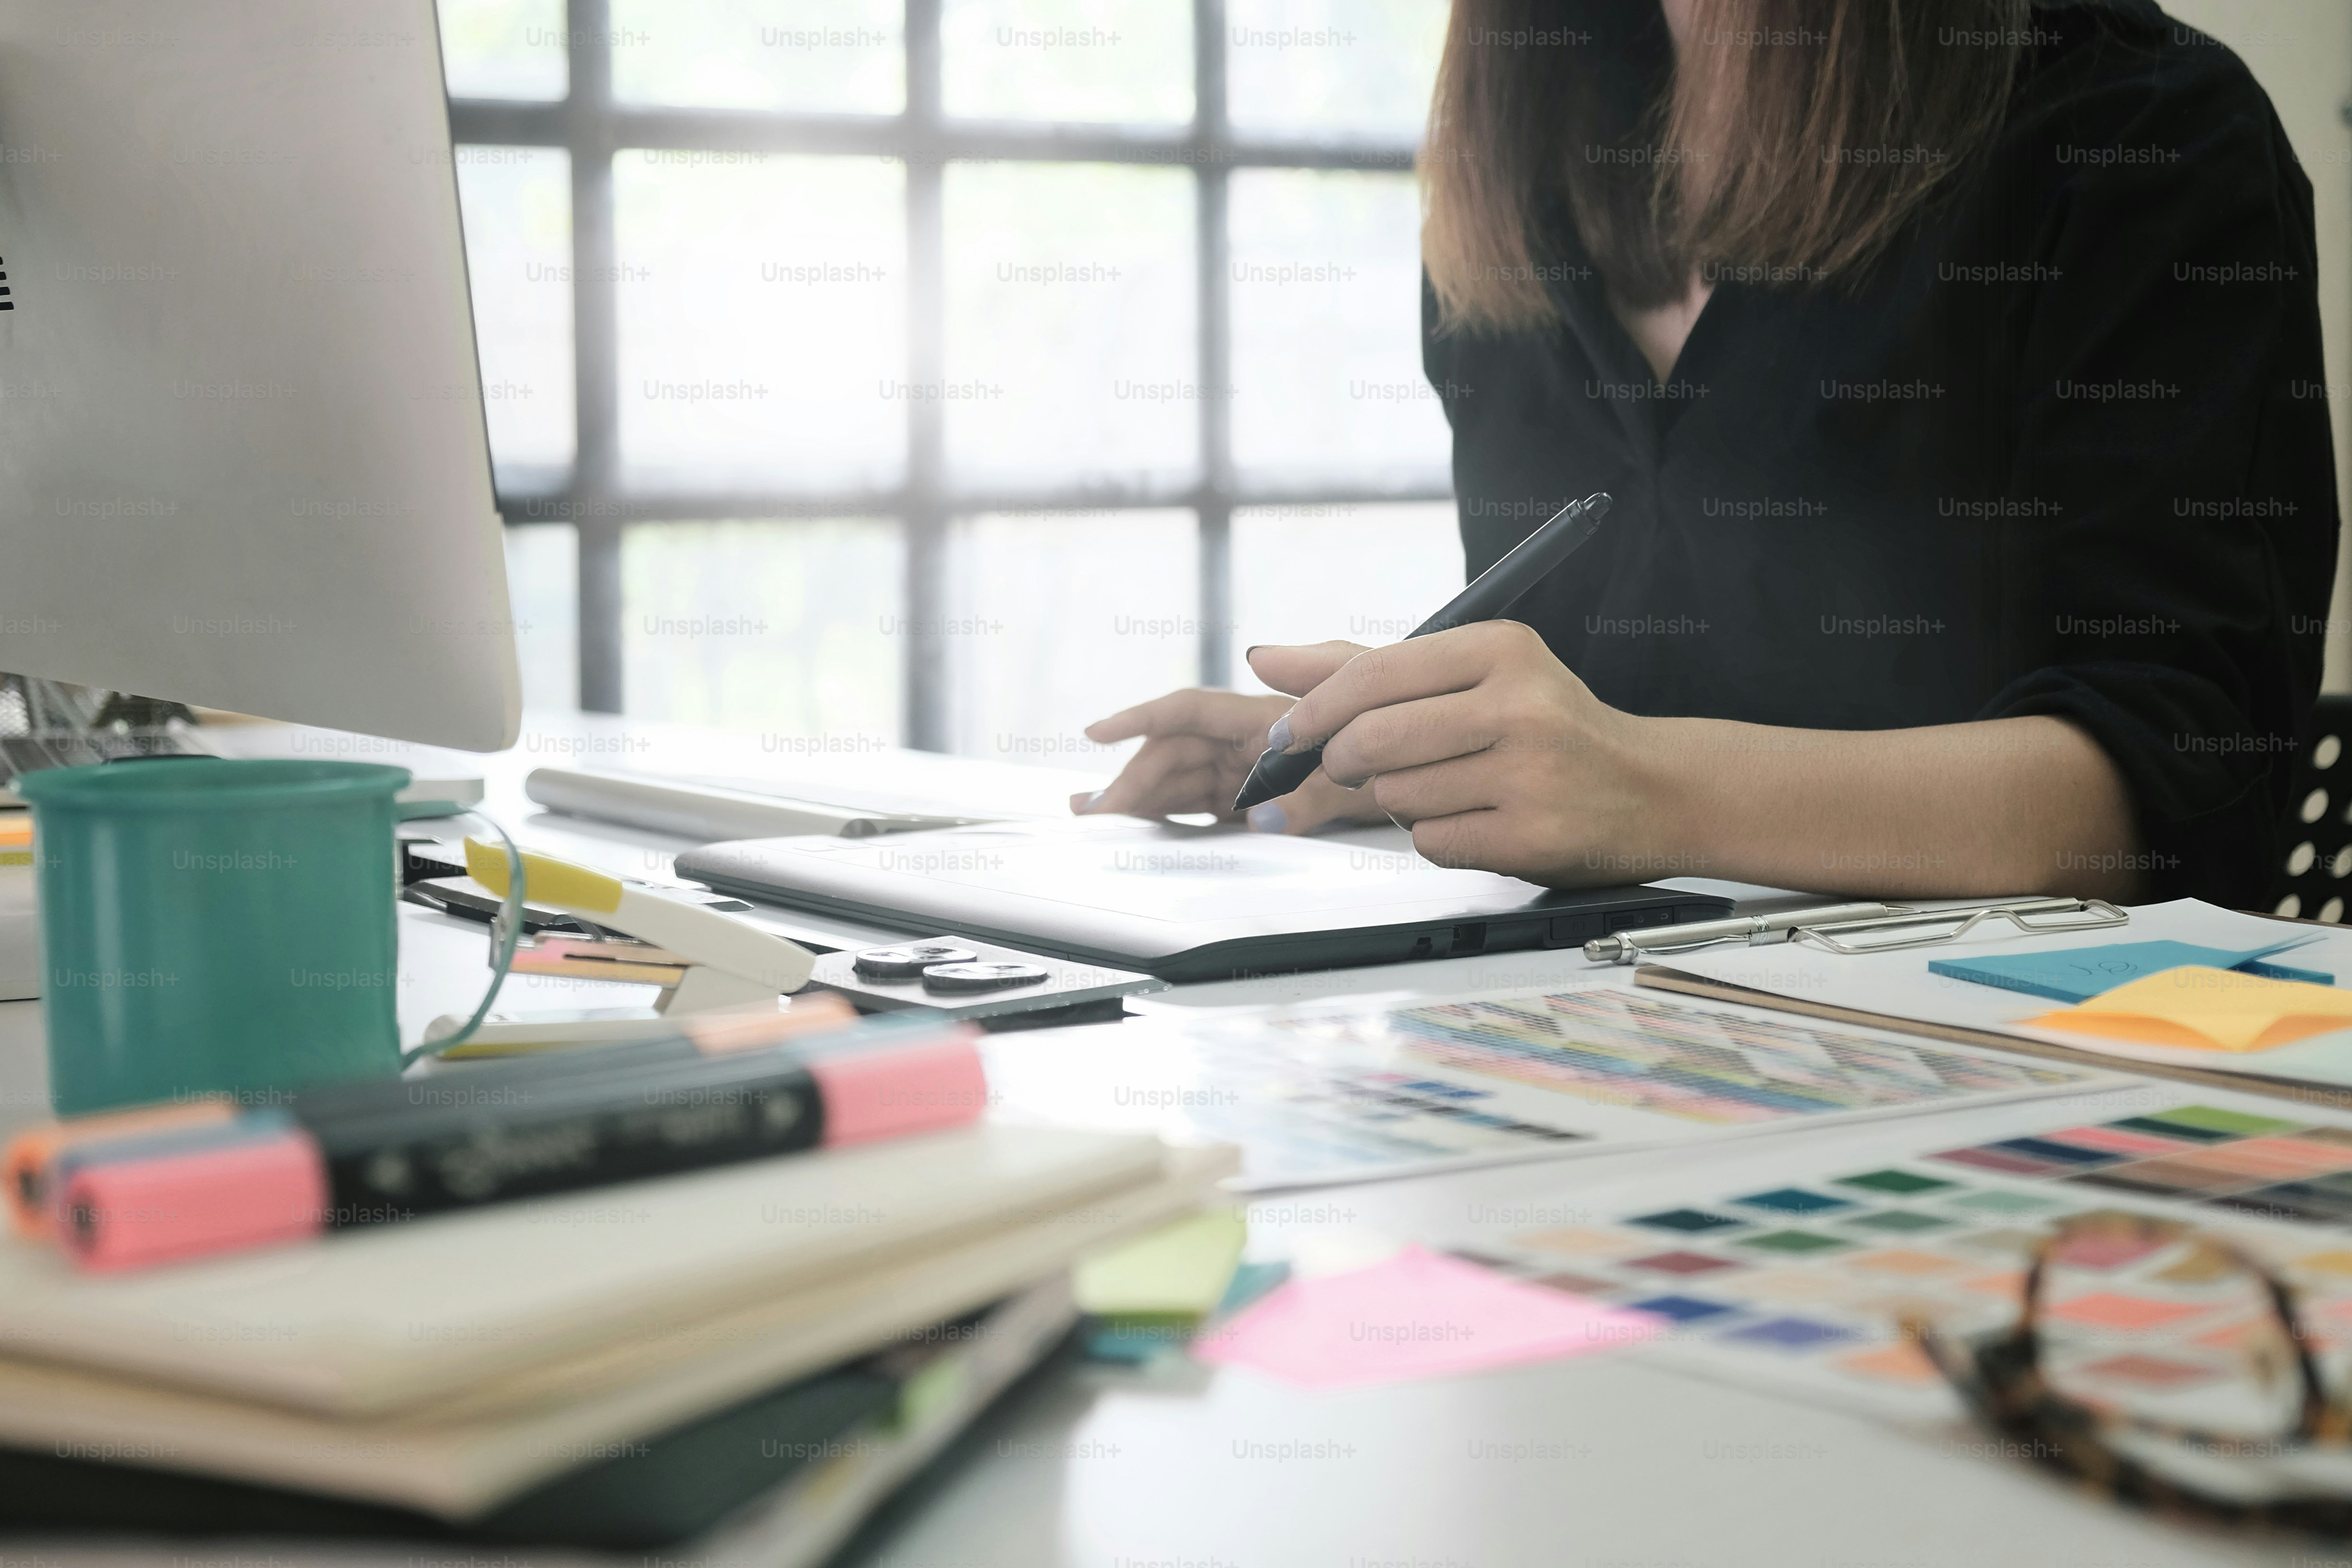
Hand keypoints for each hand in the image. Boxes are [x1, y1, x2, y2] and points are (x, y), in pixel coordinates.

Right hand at [1070, 642, 1392, 832]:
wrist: (1439, 760)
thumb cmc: (1404, 746)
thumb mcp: (1367, 775)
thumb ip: (1314, 797)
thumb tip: (1259, 819)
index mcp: (1269, 719)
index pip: (1188, 712)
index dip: (1137, 719)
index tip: (1096, 732)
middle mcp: (1255, 740)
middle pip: (1175, 754)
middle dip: (1130, 777)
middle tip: (1093, 813)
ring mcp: (1256, 770)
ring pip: (1185, 780)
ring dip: (1141, 796)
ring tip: (1099, 816)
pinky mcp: (1264, 798)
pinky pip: (1207, 803)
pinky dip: (1173, 813)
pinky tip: (1146, 825)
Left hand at [1273, 621, 1681, 885]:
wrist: (1652, 788)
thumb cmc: (1550, 727)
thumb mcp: (1471, 675)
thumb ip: (1364, 667)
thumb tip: (1264, 657)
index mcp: (1500, 649)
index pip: (1372, 674)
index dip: (1312, 710)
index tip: (1286, 734)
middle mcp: (1518, 704)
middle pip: (1371, 740)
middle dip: (1344, 761)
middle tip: (1357, 766)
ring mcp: (1528, 772)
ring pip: (1396, 795)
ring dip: (1400, 801)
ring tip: (1450, 786)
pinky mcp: (1532, 835)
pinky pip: (1431, 841)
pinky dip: (1438, 836)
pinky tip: (1478, 818)